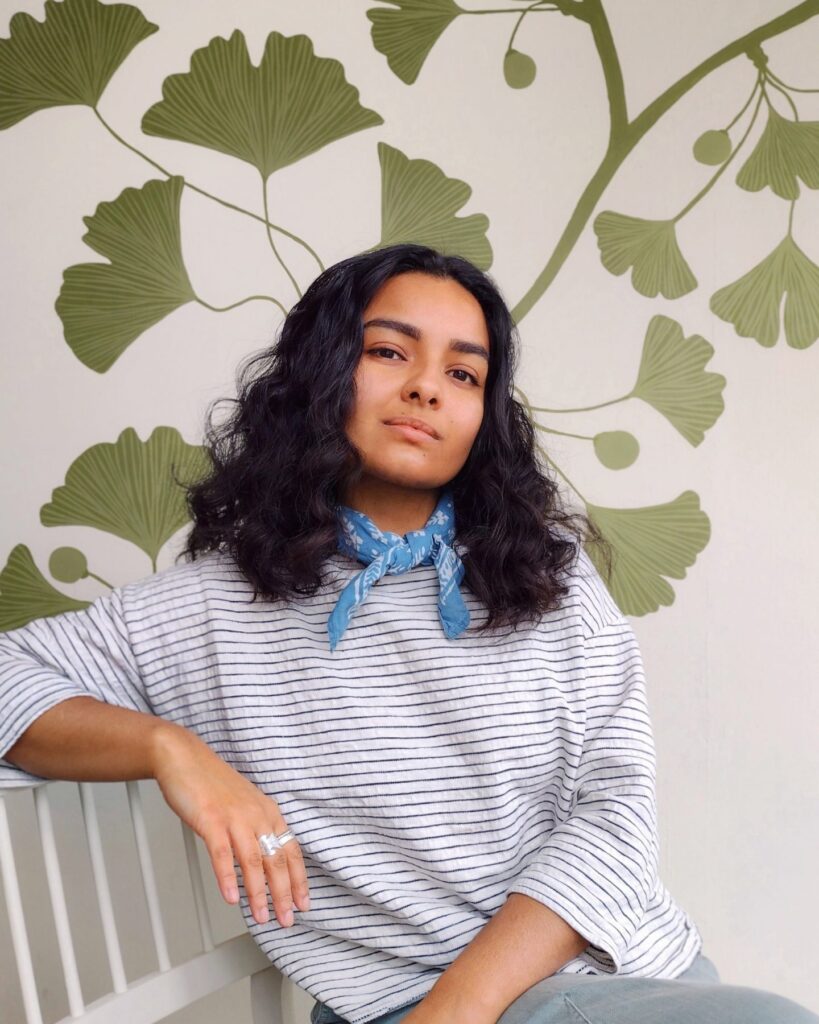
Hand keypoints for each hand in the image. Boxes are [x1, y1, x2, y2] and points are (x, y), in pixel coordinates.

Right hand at [150, 722, 309, 927]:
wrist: (184, 758)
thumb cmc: (212, 784)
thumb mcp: (244, 804)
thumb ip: (255, 828)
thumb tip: (264, 860)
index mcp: (267, 811)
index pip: (290, 850)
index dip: (299, 879)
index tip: (304, 903)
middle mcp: (256, 814)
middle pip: (276, 859)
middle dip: (284, 893)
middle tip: (287, 919)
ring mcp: (234, 817)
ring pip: (253, 860)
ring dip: (259, 892)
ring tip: (263, 916)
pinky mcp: (211, 819)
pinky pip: (222, 853)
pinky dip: (227, 877)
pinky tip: (231, 897)